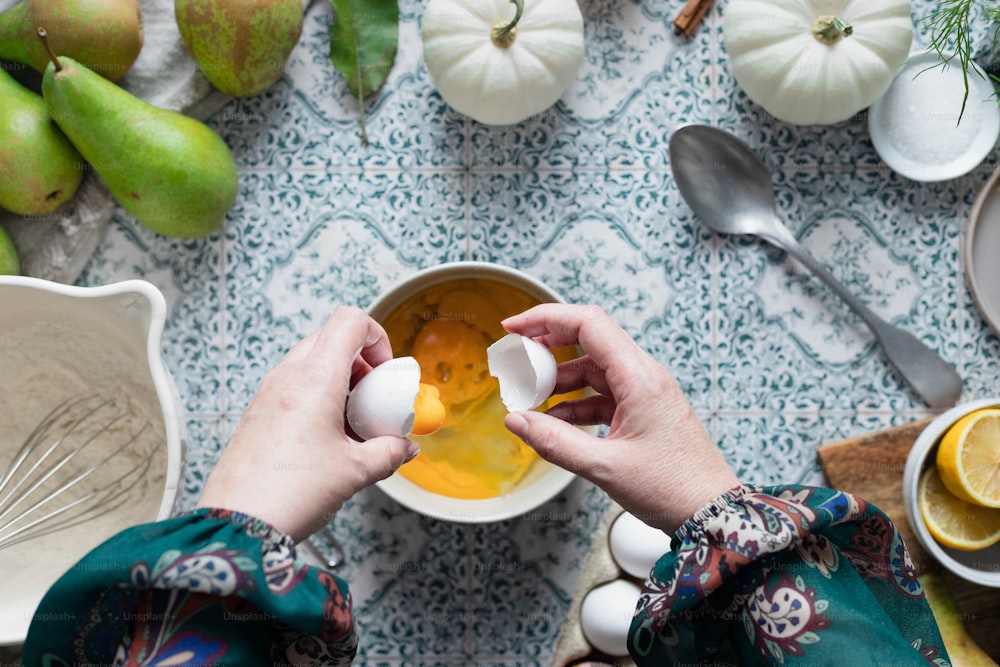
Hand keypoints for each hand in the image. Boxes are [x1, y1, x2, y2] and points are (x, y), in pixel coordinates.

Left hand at [196, 306, 419, 541]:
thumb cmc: (290, 494)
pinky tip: (329, 437)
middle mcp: (287, 377)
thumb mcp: (355, 472)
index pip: (349, 322)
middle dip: (360, 361)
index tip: (386, 372)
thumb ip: (389, 453)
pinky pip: (292, 387)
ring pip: (310, 363)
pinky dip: (317, 398)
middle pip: (330, 339)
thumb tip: (405, 448)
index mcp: (314, 379)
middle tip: (374, 397)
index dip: (377, 337)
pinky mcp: (257, 414)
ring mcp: (268, 394)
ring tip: (354, 422)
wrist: (237, 526)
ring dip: (339, 380)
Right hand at [501, 304, 737, 533]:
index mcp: (640, 378)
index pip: (588, 324)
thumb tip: (516, 420)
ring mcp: (647, 393)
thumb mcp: (604, 467)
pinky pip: (604, 394)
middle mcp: (645, 376)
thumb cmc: (672, 489)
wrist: (712, 513)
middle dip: (549, 346)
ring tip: (531, 398)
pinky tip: (556, 420)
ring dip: (561, 379)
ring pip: (595, 369)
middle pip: (590, 339)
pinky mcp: (646, 412)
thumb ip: (554, 441)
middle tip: (517, 361)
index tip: (513, 329)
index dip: (546, 319)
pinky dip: (577, 401)